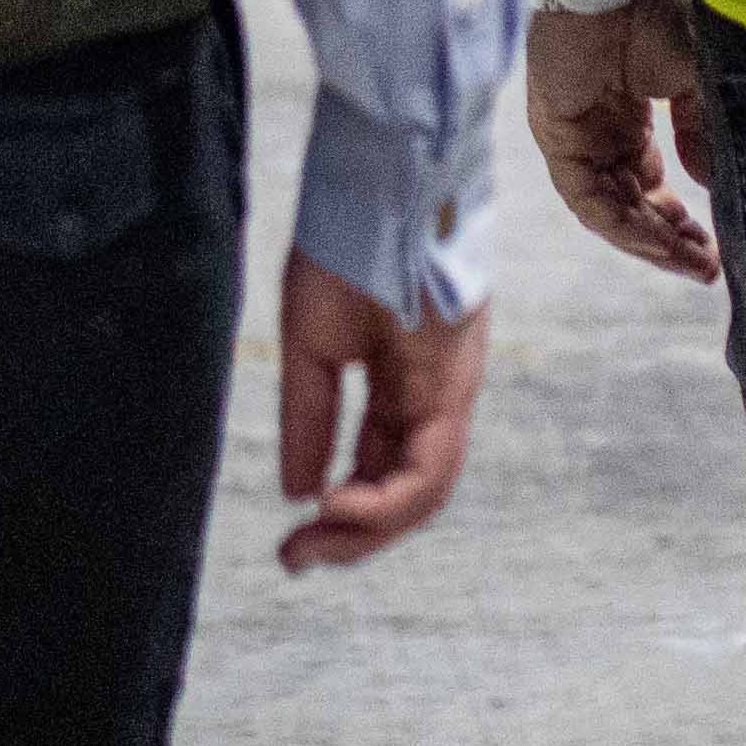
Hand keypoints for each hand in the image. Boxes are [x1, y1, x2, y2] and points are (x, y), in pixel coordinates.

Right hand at [276, 249, 489, 572]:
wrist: (377, 185)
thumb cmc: (344, 249)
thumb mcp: (311, 345)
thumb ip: (309, 417)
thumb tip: (296, 490)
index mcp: (400, 388)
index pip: (377, 469)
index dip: (337, 514)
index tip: (288, 543)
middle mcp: (432, 400)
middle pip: (404, 492)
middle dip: (351, 537)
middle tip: (296, 559)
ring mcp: (450, 393)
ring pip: (423, 492)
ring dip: (367, 531)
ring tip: (312, 544)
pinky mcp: (456, 385)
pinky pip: (430, 467)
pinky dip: (385, 499)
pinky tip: (334, 504)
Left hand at [525, 0, 720, 282]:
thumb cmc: (660, 8)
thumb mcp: (698, 78)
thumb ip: (703, 131)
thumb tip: (708, 183)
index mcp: (629, 116)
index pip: (650, 185)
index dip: (680, 222)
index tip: (716, 250)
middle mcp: (600, 132)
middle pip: (630, 204)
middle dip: (668, 241)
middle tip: (706, 268)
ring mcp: (575, 135)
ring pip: (610, 209)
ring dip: (650, 241)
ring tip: (691, 264)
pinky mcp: (556, 134)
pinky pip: (586, 197)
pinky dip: (622, 224)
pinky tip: (657, 244)